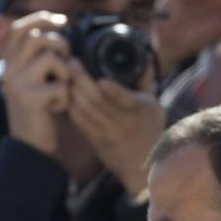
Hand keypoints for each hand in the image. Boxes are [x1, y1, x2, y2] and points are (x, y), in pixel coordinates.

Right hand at [0, 11, 73, 156]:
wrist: (29, 146)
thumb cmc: (39, 110)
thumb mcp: (35, 79)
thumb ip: (39, 55)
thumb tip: (56, 23)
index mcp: (10, 63)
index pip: (19, 28)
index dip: (40, 18)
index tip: (61, 21)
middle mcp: (8, 71)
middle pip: (37, 37)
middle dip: (61, 45)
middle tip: (67, 62)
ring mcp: (16, 85)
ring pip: (49, 58)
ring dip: (65, 71)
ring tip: (62, 86)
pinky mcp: (29, 100)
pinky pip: (60, 86)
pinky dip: (66, 97)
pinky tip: (58, 108)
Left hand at [66, 58, 164, 191]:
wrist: (142, 166)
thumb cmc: (150, 129)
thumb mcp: (154, 104)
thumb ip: (146, 79)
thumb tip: (144, 54)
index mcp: (141, 110)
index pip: (126, 100)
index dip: (113, 90)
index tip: (100, 79)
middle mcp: (124, 123)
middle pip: (98, 101)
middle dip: (82, 80)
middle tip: (72, 62)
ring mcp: (107, 133)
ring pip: (85, 110)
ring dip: (72, 91)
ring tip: (65, 73)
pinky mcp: (94, 140)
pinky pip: (78, 121)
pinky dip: (70, 105)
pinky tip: (66, 92)